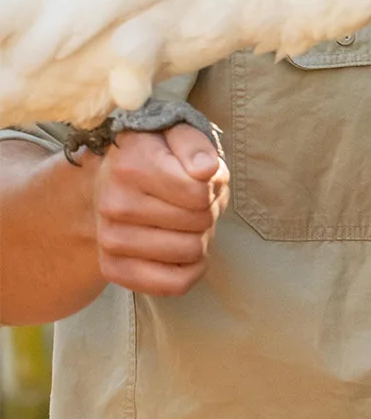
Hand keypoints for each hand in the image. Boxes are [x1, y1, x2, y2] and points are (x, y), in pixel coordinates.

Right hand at [90, 125, 227, 296]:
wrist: (110, 181)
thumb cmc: (156, 156)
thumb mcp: (177, 133)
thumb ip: (195, 145)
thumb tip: (207, 170)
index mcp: (132, 164)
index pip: (200, 192)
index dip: (213, 185)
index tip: (200, 177)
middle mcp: (114, 203)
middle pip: (199, 222)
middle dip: (209, 210)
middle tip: (194, 201)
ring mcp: (110, 238)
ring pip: (190, 252)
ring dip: (201, 238)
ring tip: (186, 221)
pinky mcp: (113, 268)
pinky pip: (173, 284)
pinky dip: (192, 271)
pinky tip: (186, 252)